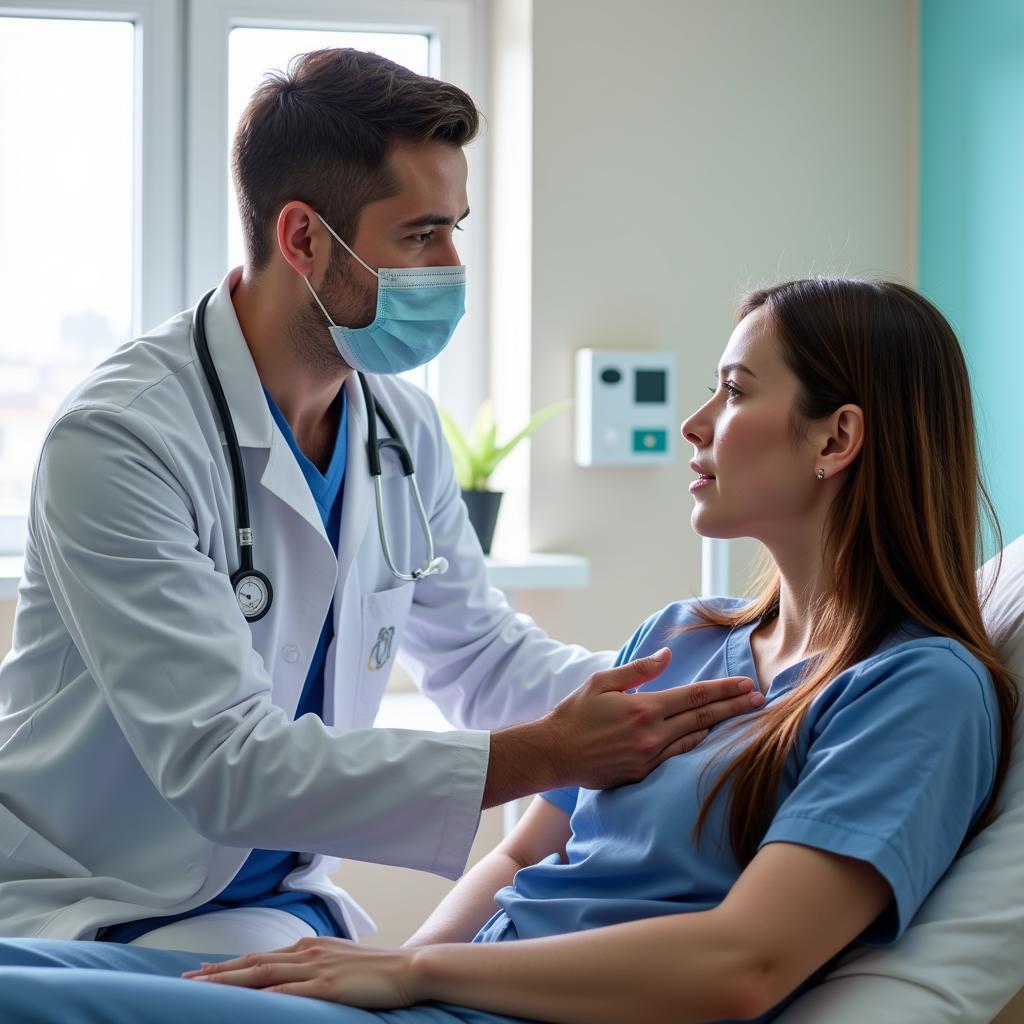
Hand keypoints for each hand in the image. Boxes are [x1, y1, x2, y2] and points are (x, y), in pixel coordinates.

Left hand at [182, 936, 422, 1006]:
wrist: (409, 968)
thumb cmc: (379, 970)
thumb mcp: (342, 963)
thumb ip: (318, 968)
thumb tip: (301, 980)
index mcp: (310, 947)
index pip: (262, 956)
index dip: (231, 965)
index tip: (204, 971)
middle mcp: (307, 952)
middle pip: (253, 963)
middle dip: (218, 972)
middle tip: (186, 979)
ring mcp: (315, 968)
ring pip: (261, 974)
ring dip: (227, 981)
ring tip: (199, 988)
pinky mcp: (325, 986)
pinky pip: (285, 992)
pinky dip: (259, 995)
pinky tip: (241, 1001)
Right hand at [542, 648, 761, 788]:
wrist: (554, 754)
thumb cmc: (574, 714)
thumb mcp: (602, 682)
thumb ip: (639, 669)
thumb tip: (667, 655)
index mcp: (644, 707)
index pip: (694, 696)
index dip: (724, 690)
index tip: (747, 685)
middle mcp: (652, 734)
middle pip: (703, 718)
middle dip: (734, 707)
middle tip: (760, 701)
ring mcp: (649, 757)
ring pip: (695, 740)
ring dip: (721, 728)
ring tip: (744, 719)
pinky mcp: (643, 774)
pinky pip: (678, 757)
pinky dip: (697, 746)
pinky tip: (710, 740)